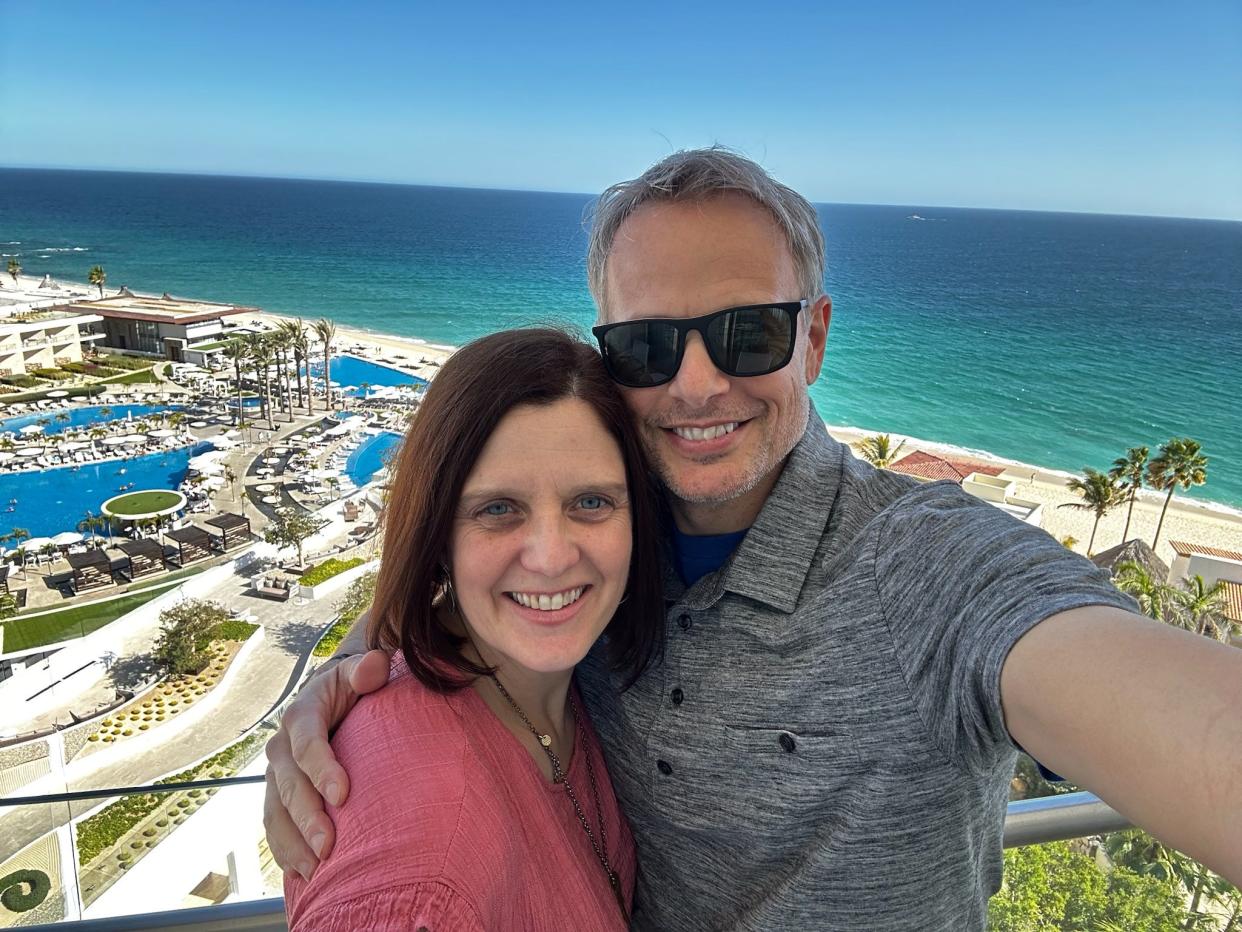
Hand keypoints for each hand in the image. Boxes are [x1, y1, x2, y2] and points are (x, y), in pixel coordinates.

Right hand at [264, 649, 389, 879]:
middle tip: (328, 846)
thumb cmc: (354, 686)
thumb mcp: (360, 670)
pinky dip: (285, 851)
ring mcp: (277, 775)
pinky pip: (275, 826)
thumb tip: (375, 667)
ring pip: (275, 812)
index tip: (343, 795)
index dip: (321, 768)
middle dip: (307, 818)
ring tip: (315, 869)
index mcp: (301, 714)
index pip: (307, 743)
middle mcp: (282, 747)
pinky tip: (303, 874)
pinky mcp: (279, 797)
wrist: (334, 697)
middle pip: (289, 786)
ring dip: (293, 842)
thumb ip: (367, 669)